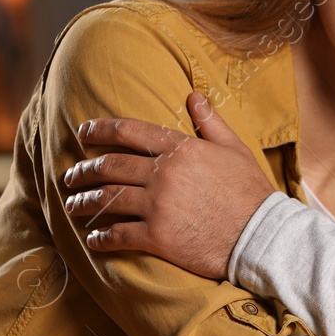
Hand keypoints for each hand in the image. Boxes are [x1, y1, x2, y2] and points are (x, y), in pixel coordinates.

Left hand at [62, 92, 272, 278]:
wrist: (263, 237)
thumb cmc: (251, 192)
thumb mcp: (234, 149)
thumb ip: (210, 121)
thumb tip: (194, 95)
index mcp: (181, 149)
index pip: (130, 131)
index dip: (101, 129)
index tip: (83, 132)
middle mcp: (164, 174)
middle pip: (111, 165)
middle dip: (85, 170)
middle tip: (71, 175)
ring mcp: (158, 206)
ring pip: (108, 199)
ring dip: (84, 202)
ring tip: (73, 205)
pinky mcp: (158, 238)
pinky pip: (119, 235)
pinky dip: (101, 238)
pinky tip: (93, 239)